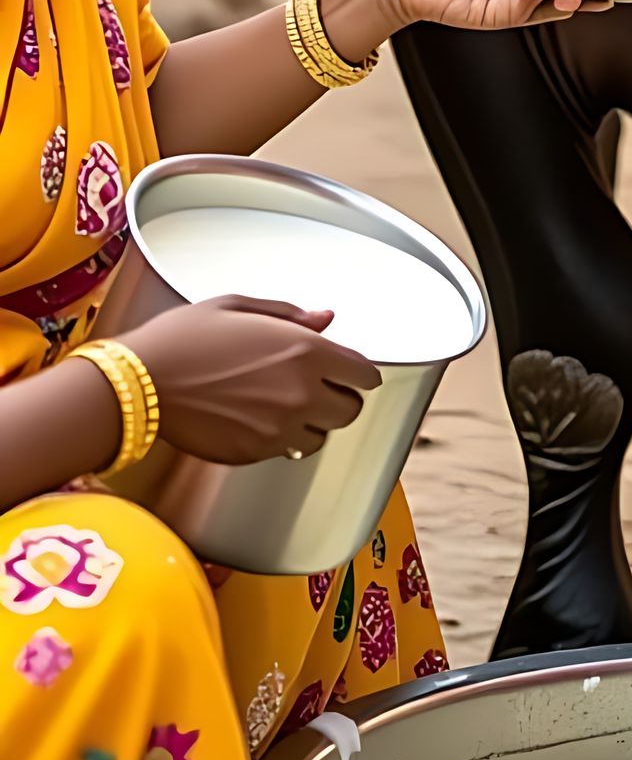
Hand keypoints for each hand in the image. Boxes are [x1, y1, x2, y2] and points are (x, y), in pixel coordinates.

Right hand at [136, 296, 381, 463]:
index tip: (352, 371)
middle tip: (320, 387)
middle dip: (340, 398)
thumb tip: (325, 319)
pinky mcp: (255, 453)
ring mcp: (279, 429)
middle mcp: (300, 394)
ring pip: (321, 437)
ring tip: (287, 406)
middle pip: (350, 410)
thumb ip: (290, 315)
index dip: (359, 372)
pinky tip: (260, 419)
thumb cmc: (183, 338)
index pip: (363, 374)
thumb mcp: (239, 306)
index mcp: (304, 351)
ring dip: (313, 423)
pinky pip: (287, 451)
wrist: (141, 383)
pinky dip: (282, 439)